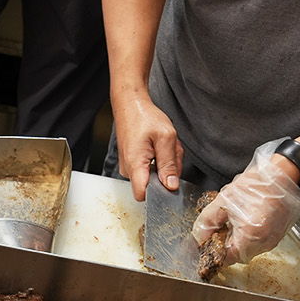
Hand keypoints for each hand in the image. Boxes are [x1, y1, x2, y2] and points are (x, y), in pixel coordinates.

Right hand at [112, 86, 183, 200]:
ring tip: (163, 144)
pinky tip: (158, 145)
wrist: (130, 105)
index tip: (169, 179)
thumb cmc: (145, 117)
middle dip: (168, 171)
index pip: (143, 195)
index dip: (159, 192)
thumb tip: (171, 186)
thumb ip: (169, 164)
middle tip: (170, 150)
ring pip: (153, 176)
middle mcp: (128, 169)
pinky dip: (159, 158)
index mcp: (135, 164)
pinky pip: (150, 168)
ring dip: (165, 162)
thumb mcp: (166, 137)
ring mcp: (128, 167)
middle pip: (153, 185)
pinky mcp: (131, 163)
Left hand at [193, 138, 299, 266]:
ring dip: (240, 240)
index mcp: (250, 234)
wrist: (282, 175)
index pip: (228, 258)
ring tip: (239, 219)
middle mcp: (265, 242)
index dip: (217, 252)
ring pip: (250, 249)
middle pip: (239, 255)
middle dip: (228, 245)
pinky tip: (250, 219)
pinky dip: (252, 235)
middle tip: (224, 227)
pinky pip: (261, 242)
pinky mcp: (279, 235)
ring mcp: (274, 240)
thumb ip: (207, 222)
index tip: (212, 243)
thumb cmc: (256, 184)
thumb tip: (201, 237)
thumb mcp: (223, 200)